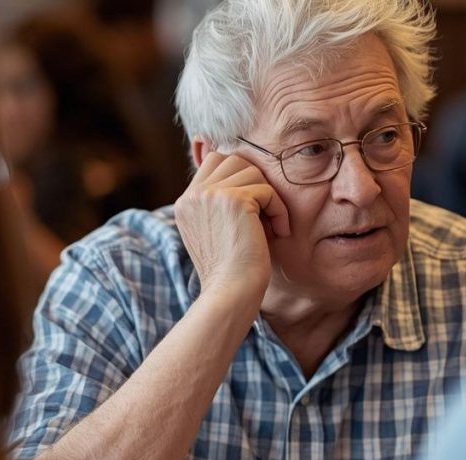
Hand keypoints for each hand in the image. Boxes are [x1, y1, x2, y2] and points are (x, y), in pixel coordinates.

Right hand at [174, 152, 289, 299]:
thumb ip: (219, 205)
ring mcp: (211, 195)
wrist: (230, 294)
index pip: (214, 161)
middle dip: (255, 183)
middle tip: (264, 214)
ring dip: (269, 197)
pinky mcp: (233, 200)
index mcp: (186, 202)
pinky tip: (279, 232)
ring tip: (272, 225)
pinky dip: (279, 210)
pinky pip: (267, 190)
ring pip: (252, 171)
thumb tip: (248, 174)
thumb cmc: (231, 271)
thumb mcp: (216, 232)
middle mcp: (193, 195)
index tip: (253, 209)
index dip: (239, 177)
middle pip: (233, 159)